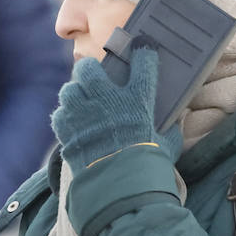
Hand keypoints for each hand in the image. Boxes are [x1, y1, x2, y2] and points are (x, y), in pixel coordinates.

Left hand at [51, 48, 181, 175]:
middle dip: (89, 69)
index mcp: (137, 100)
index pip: (143, 64)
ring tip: (80, 102)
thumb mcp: (167, 144)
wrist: (119, 187)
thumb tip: (175, 121)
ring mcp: (83, 114)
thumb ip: (169, 129)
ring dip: (75, 94)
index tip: (143, 48)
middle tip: (94, 76)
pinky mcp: (67, 131)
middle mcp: (108, 100)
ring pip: (69, 89)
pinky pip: (60, 114)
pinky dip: (65, 118)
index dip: (143, 53)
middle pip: (89, 68)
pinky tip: (73, 124)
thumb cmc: (148, 165)